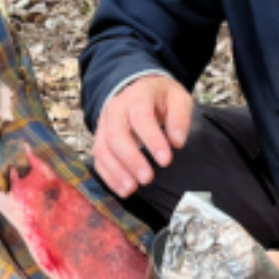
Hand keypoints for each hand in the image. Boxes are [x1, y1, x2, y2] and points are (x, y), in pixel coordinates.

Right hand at [92, 76, 193, 196]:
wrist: (140, 89)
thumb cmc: (160, 97)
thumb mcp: (178, 98)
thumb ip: (180, 117)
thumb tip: (177, 142)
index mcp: (138, 96)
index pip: (141, 117)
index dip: (152, 140)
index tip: (166, 160)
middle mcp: (116, 110)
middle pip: (116, 135)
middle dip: (131, 159)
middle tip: (147, 178)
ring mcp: (104, 124)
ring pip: (103, 149)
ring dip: (116, 171)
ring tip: (131, 189)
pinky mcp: (100, 139)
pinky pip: (98, 159)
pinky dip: (109, 176)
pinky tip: (122, 189)